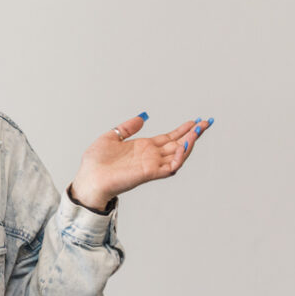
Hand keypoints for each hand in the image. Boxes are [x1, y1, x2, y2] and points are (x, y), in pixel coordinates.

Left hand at [70, 113, 212, 210]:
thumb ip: (127, 127)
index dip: (182, 130)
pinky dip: (178, 159)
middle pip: (177, 144)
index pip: (169, 137)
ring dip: (189, 144)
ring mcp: (151, 165)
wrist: (88, 178)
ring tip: (197, 132)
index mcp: (143, 147)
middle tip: (206, 123)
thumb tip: (141, 118)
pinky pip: (169, 168)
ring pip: (177, 155)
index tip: (195, 121)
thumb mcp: (111, 136)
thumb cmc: (96, 162)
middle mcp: (150, 156)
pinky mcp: (148, 173)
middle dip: (193, 134)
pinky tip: (184, 148)